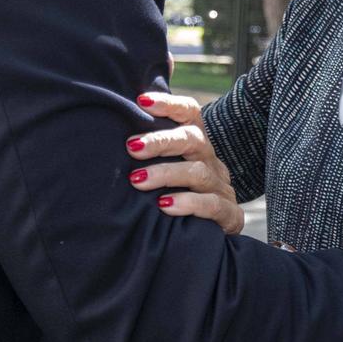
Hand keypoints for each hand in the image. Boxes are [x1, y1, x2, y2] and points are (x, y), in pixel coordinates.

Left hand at [127, 90, 244, 234]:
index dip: (169, 104)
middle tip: (131, 147)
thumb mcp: (162, 171)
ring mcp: (221, 188)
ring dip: (166, 173)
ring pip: (198, 172)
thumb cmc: (174, 197)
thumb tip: (112, 123)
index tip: (141, 100)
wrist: (208, 241)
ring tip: (136, 180)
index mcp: (195, 146)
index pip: (190, 114)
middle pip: (193, 139)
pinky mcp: (230, 215)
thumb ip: (144, 151)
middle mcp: (210, 161)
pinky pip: (212, 205)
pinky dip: (188, 203)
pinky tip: (164, 205)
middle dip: (161, 141)